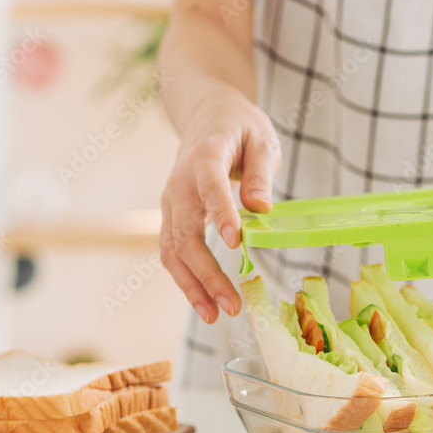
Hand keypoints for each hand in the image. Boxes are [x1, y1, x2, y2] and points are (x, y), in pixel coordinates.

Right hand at [160, 84, 280, 322]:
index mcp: (205, 156)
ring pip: (173, 249)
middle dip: (207, 271)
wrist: (206, 116)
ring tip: (216, 315)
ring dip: (193, 285)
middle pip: (186, 231)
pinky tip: (205, 304)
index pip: (209, 186)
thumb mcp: (261, 139)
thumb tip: (260, 210)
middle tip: (232, 303)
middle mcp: (180, 182)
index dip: (221, 213)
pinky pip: (172, 252)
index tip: (236, 242)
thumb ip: (260, 174)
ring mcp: (171, 202)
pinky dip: (185, 280)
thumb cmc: (239, 127)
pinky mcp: (172, 217)